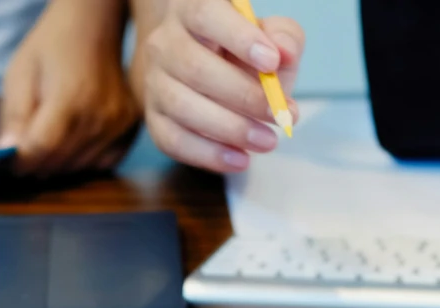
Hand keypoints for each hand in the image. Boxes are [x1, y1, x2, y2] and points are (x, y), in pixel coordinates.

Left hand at [0, 0, 139, 177]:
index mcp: (69, 98)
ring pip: (76, 168)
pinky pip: (100, 165)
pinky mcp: (129, 129)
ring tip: (46, 140)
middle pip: (57, 164)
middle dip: (33, 164)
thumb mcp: (20, 73)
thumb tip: (4, 156)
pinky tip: (71, 142)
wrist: (93, 26)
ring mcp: (117, 125)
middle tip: (20, 151)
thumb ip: (13, 117)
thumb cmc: (51, 47)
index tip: (2, 164)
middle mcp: (98, 117)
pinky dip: (80, 162)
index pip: (40, 149)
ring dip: (55, 164)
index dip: (17, 162)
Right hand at [137, 0, 303, 172]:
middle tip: (279, 115)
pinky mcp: (154, 119)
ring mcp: (155, 82)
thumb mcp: (269, 39)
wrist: (207, 76)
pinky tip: (241, 159)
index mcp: (192, 9)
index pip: (206, 15)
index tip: (272, 62)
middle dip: (243, 96)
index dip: (239, 38)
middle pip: (195, 68)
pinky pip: (175, 141)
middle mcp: (165, 43)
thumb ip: (283, 38)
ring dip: (230, 129)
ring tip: (267, 141)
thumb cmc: (243, 54)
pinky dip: (210, 154)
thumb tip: (285, 53)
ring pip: (184, 107)